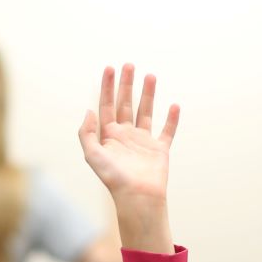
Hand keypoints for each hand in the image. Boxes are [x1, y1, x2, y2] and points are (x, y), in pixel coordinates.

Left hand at [78, 64, 179, 204]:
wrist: (137, 197)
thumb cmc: (113, 178)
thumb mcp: (92, 154)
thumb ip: (86, 132)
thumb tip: (89, 110)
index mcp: (109, 136)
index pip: (107, 106)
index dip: (107, 87)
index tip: (110, 69)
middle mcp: (125, 136)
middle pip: (125, 104)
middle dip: (126, 85)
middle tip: (129, 65)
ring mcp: (143, 142)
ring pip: (146, 112)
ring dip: (148, 94)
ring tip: (150, 76)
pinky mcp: (159, 150)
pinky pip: (167, 131)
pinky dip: (172, 120)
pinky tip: (174, 106)